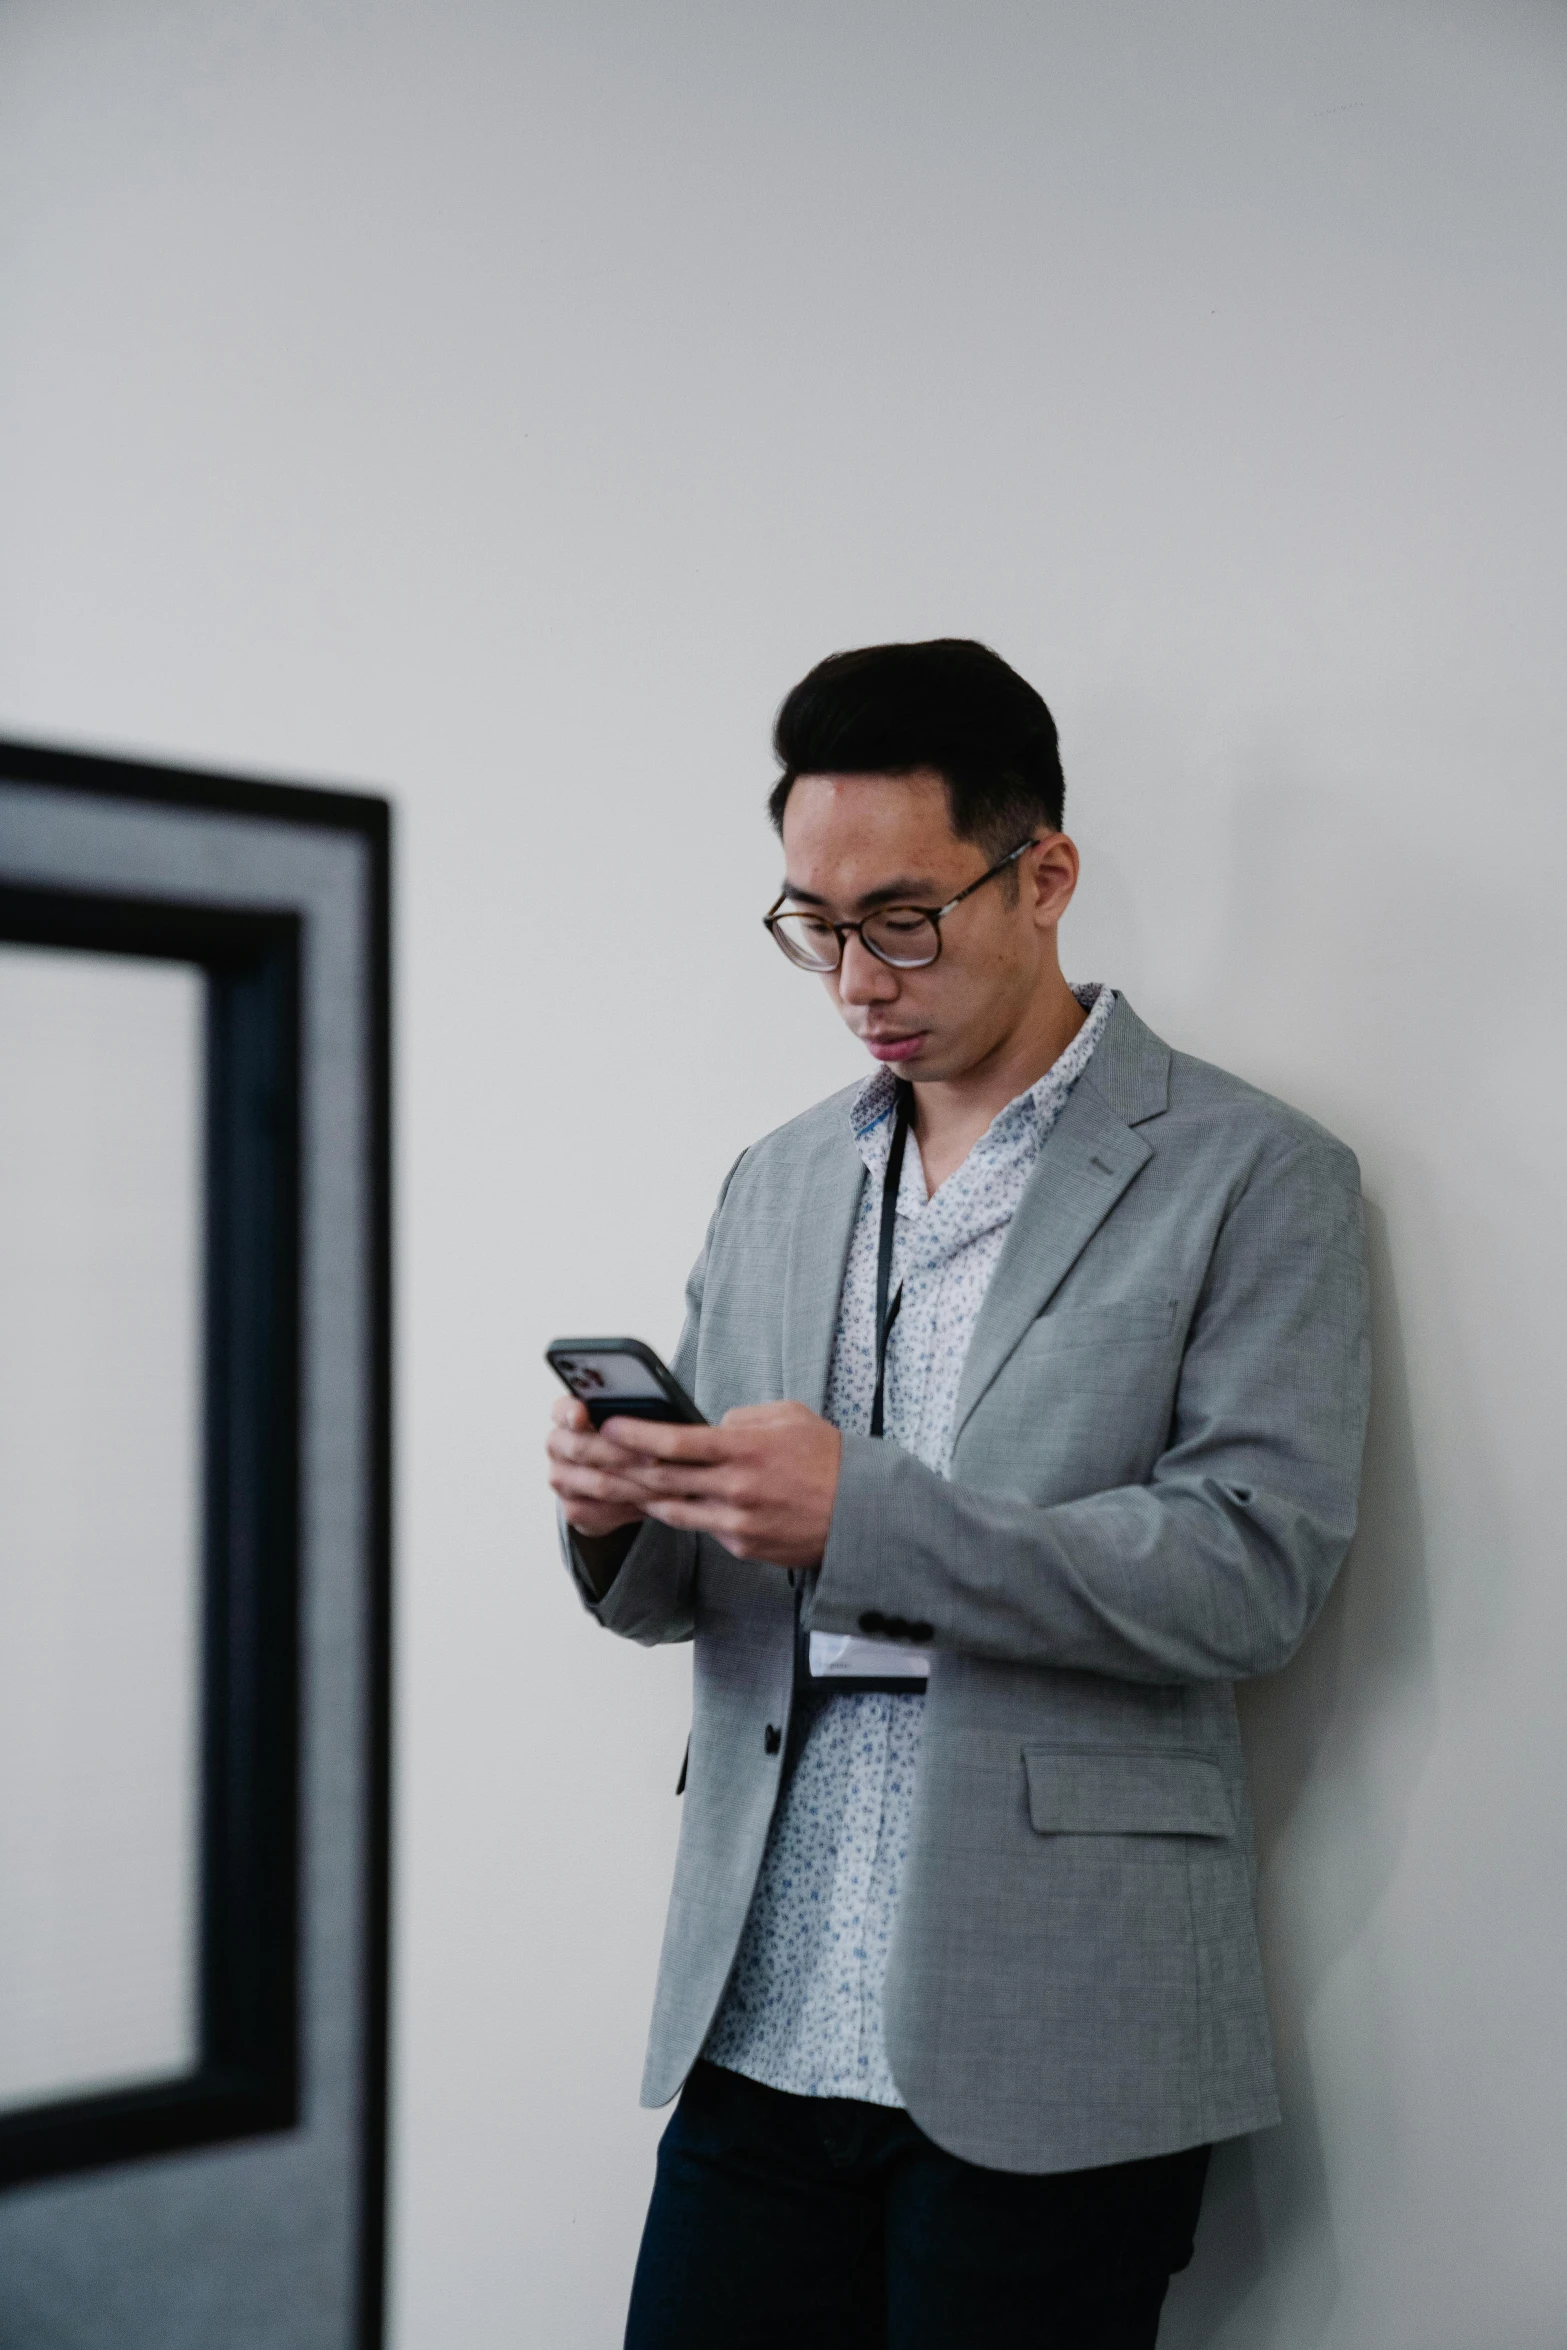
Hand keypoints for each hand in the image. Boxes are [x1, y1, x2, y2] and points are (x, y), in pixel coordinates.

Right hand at [545, 1395, 650, 1536]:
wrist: (616, 1478)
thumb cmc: (628, 1438)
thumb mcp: (631, 1419)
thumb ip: (632, 1413)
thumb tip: (656, 1412)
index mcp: (566, 1414)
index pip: (561, 1409)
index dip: (570, 1412)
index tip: (581, 1415)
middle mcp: (557, 1444)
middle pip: (582, 1448)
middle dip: (623, 1454)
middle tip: (657, 1459)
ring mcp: (560, 1478)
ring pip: (597, 1483)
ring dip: (635, 1486)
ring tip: (667, 1485)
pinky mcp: (570, 1508)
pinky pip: (600, 1512)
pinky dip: (631, 1508)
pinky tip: (653, 1504)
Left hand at [594, 1401, 841, 1568]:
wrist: (863, 1514)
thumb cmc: (828, 1459)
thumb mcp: (789, 1417)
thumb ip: (743, 1419)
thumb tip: (709, 1427)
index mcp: (745, 1449)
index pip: (675, 1442)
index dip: (635, 1435)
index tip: (609, 1426)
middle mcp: (736, 1488)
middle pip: (662, 1478)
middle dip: (622, 1466)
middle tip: (595, 1455)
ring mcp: (737, 1522)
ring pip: (673, 1509)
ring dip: (642, 1496)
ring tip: (619, 1481)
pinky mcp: (743, 1546)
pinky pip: (703, 1527)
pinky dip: (685, 1513)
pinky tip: (667, 1502)